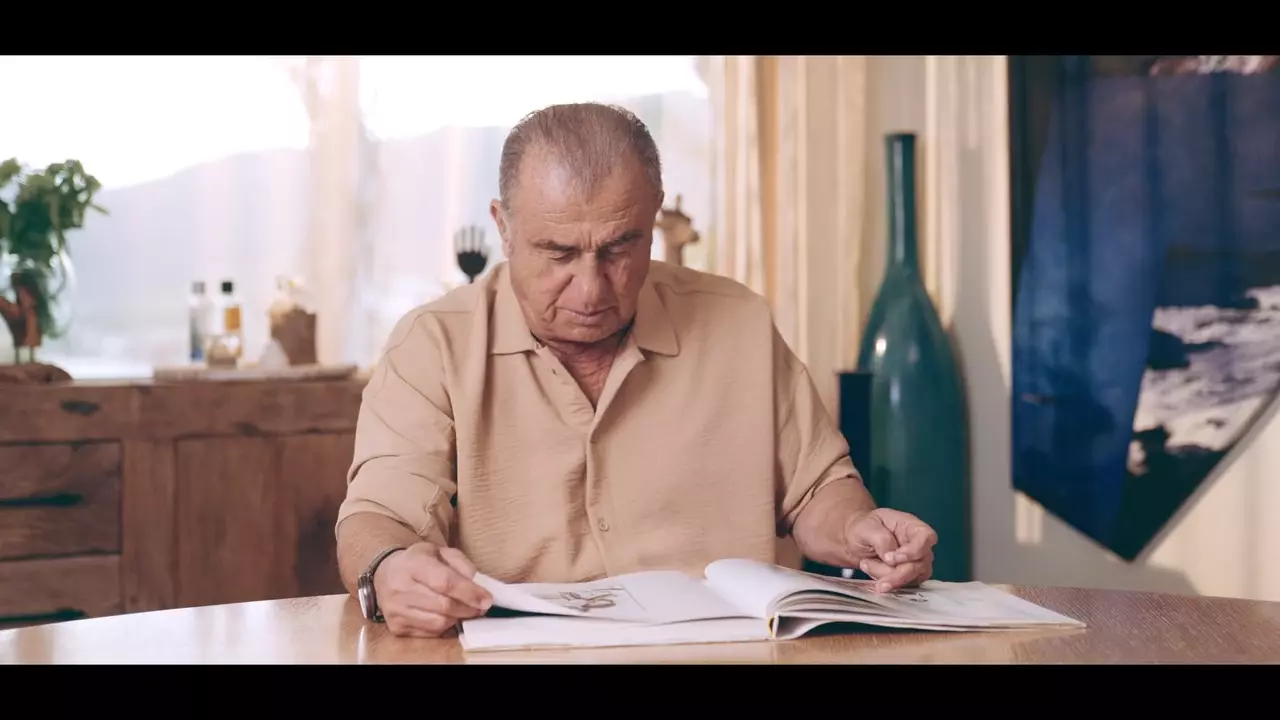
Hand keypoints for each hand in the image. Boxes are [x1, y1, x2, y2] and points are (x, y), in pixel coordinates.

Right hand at [373, 542, 493, 637]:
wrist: (386, 574)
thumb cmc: (419, 562)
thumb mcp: (441, 552)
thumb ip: (462, 565)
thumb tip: (479, 586)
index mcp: (412, 564)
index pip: (444, 582)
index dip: (469, 592)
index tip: (487, 599)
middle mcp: (400, 587)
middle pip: (443, 605)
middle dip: (468, 608)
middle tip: (481, 607)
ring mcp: (395, 610)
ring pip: (438, 622)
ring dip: (457, 618)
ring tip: (463, 609)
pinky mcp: (396, 627)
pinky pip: (430, 633)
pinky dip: (444, 626)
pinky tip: (446, 615)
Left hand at [844, 508, 936, 592]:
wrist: (855, 542)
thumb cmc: (865, 528)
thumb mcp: (867, 527)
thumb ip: (881, 539)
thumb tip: (891, 557)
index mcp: (911, 526)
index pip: (926, 537)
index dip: (914, 550)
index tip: (892, 559)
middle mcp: (918, 545)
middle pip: (920, 564)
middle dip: (896, 574)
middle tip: (870, 569)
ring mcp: (916, 562)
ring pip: (911, 578)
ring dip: (886, 577)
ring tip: (865, 564)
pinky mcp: (909, 577)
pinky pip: (902, 585)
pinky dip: (885, 582)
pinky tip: (870, 570)